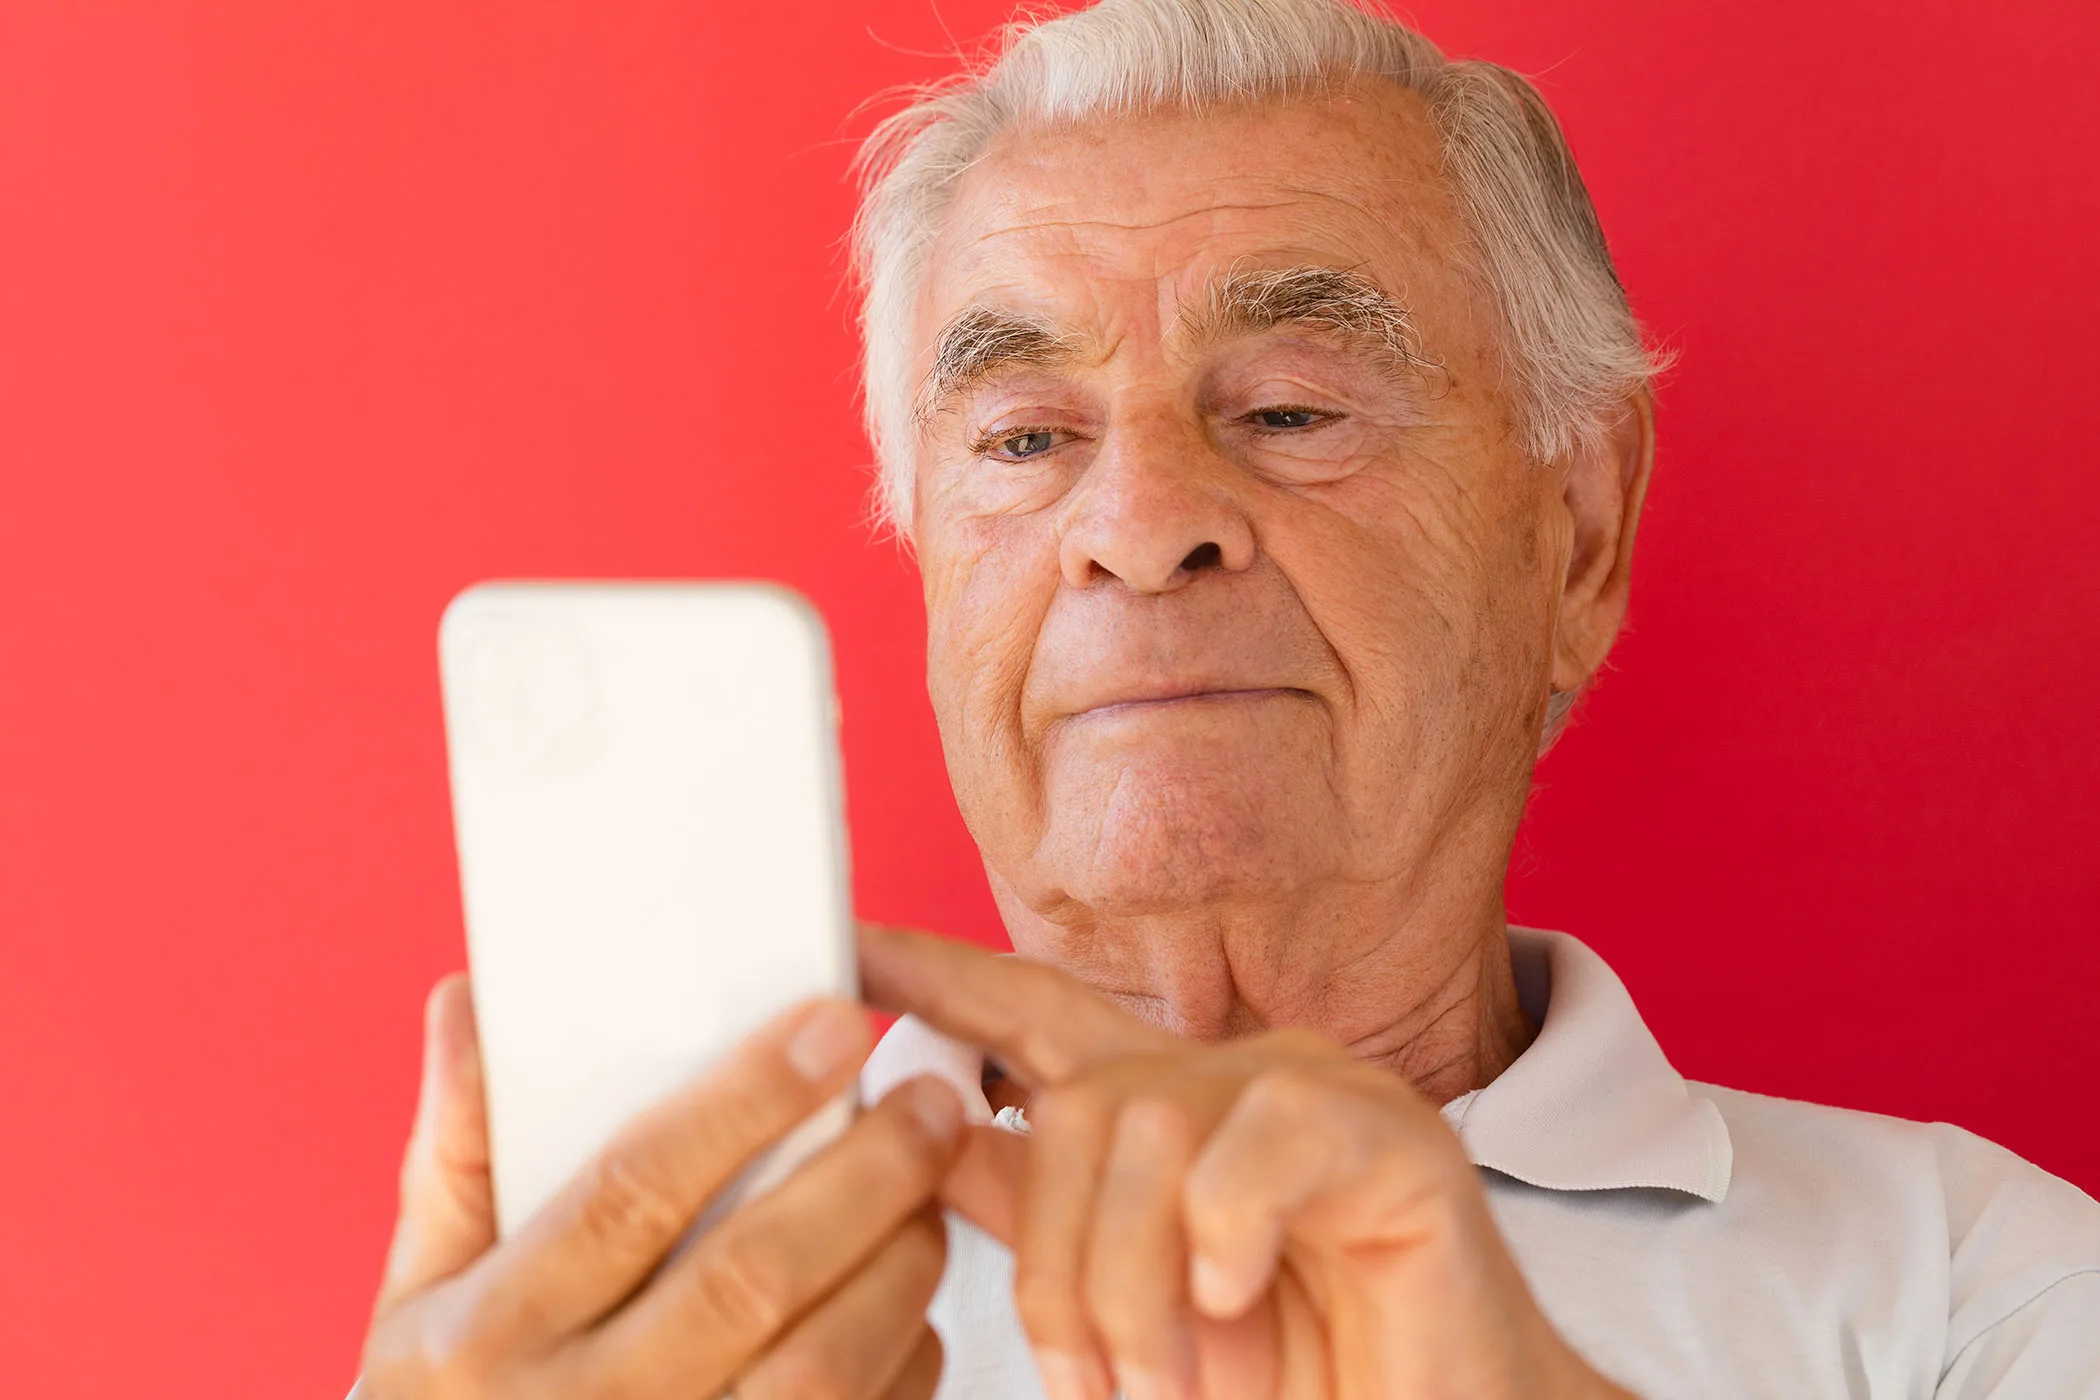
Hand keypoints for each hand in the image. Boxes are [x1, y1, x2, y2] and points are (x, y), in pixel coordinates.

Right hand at [356, 974, 961, 1398]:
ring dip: (897, 1266)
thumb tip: (467, 1003)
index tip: (833, 1022)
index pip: (631, 1191)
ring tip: (927, 1195)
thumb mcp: (422, 1291)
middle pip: (750, 1277)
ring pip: (821, 1366)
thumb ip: (459, 1149)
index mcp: (493, 1331)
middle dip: (862, 1178)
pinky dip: (903, 1356)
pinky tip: (907, 1302)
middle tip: (928, 1105)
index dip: (743, 1102)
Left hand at [859, 924, 1635, 1399]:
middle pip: (1075, 1104)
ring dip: (1137, 1286)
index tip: (846, 943)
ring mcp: (1319, 1094)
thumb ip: (1037, 1218)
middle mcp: (1234, 1079)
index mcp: (1166, 1110)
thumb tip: (929, 1148)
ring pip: (1149, 1128)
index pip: (1031, 1012)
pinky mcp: (1395, 1136)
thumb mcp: (1130, 1306)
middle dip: (1055, 1266)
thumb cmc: (1293, 1376)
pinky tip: (1240, 1306)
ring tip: (1172, 1377)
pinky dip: (1229, 1240)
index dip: (936, 975)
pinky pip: (1263, 1145)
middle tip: (1096, 1385)